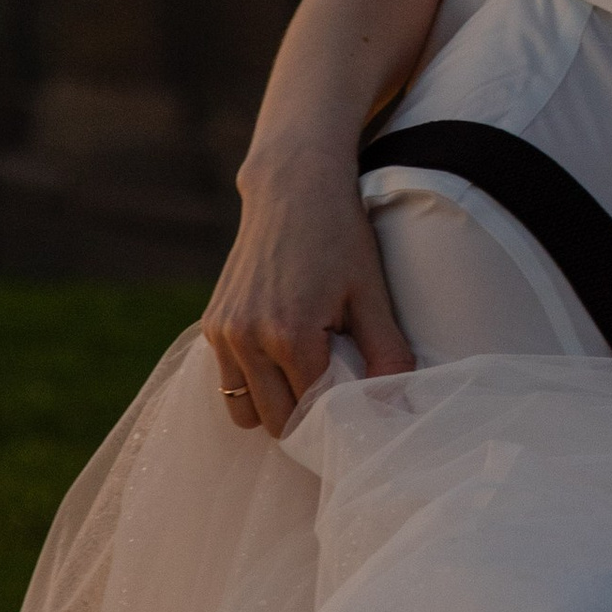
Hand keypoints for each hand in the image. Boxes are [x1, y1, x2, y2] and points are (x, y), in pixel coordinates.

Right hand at [203, 145, 413, 438]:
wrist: (293, 189)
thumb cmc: (340, 237)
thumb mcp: (372, 294)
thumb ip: (387, 354)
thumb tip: (398, 409)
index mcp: (290, 335)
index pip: (310, 415)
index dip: (336, 421)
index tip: (355, 414)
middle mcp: (247, 339)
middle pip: (275, 422)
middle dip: (306, 419)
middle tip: (335, 396)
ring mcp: (224, 333)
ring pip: (243, 411)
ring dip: (274, 406)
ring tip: (307, 376)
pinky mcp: (212, 324)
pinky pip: (228, 381)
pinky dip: (253, 383)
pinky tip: (283, 357)